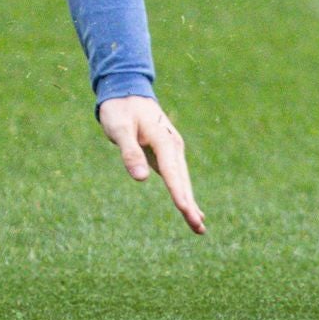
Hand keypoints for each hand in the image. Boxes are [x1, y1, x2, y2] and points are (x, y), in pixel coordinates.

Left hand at [98, 94, 205, 234]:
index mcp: (162, 138)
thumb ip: (129, 151)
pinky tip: (191, 209)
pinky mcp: (167, 154)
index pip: (171, 170)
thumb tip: (141, 178)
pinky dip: (184, 193)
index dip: (178, 192)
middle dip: (189, 204)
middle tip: (198, 228)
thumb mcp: (119, 128)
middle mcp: (172, 145)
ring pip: (182, 180)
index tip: (185, 210)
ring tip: (199, 227)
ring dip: (189, 202)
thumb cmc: (120, 109)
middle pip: (182, 179)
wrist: (126, 90)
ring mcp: (172, 150)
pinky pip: (177, 177)